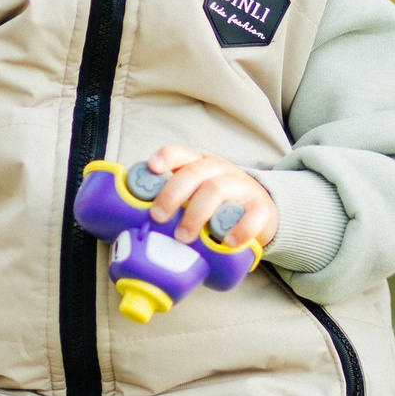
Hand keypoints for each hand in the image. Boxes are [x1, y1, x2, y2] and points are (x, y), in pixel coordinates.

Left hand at [139, 145, 275, 247]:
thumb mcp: (197, 197)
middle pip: (195, 173)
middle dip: (172, 194)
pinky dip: (239, 229)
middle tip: (159, 217)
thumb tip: (131, 224)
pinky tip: (227, 242)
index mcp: (201, 166)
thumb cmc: (219, 207)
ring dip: (196, 214)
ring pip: (217, 190)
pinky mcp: (262, 208)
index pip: (182, 154)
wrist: (263, 214)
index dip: (166, 157)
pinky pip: (252, 215)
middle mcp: (221, 172)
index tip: (152, 167)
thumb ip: (174, 203)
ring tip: (184, 237)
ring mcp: (243, 188)